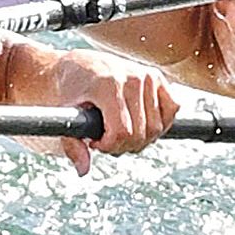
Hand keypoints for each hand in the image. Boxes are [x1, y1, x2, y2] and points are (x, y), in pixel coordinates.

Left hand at [42, 49, 178, 175]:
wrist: (78, 64)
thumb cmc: (69, 89)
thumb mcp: (63, 114)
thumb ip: (72, 144)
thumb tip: (83, 170)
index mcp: (108, 84)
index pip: (122, 132)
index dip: (109, 146)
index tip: (95, 143)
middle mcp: (132, 77)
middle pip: (141, 133)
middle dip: (122, 146)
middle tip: (106, 141)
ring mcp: (148, 76)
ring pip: (157, 127)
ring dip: (140, 139)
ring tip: (120, 133)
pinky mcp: (158, 77)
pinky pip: (172, 110)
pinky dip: (159, 124)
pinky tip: (139, 124)